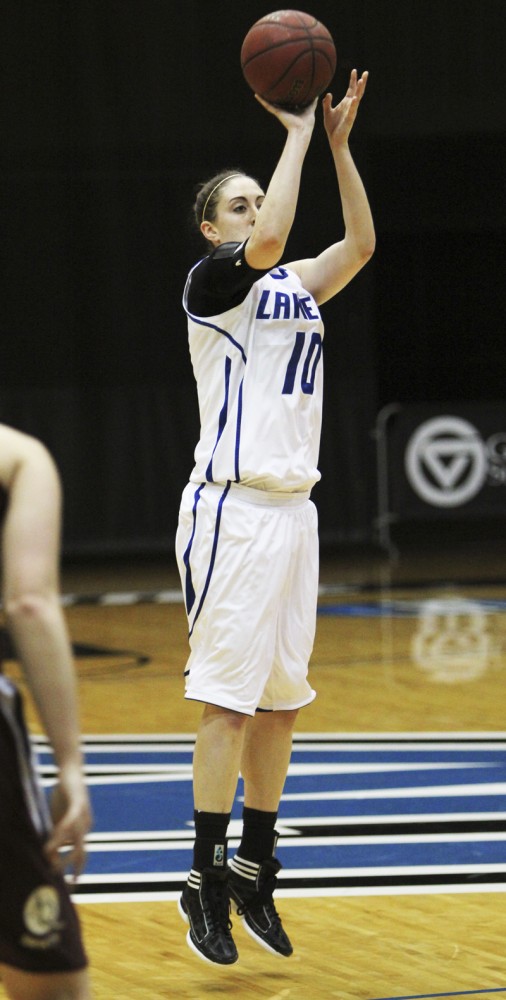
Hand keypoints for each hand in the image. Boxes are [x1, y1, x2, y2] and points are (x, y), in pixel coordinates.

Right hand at [43, 767, 91, 881]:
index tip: (70, 886)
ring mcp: (83, 815)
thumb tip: (48, 856)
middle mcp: (86, 825)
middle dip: (74, 870)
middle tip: (66, 886)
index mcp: (82, 829)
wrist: (70, 770)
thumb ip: (54, 836)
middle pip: (82, 852)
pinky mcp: (77, 803)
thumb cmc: (63, 795)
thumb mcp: (57, 819)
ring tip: (51, 867)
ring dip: (63, 856)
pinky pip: (69, 823)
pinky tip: (51, 845)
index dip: (75, 870)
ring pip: (75, 841)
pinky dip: (60, 835)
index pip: (80, 854)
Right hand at [255, 93, 316, 134]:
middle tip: (272, 86)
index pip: (289, 100)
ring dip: (265, 97)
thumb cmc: (307, 122)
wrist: (302, 129)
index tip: (286, 87)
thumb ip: (313, 100)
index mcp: (293, 109)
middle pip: (279, 100)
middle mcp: (286, 110)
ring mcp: (281, 111)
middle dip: (276, 94)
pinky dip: (262, 101)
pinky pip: (268, 105)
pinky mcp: (277, 112)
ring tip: (259, 89)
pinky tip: (256, 95)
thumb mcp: (311, 108)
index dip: (288, 94)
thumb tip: (318, 91)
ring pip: (271, 102)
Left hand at [322, 69, 368, 145]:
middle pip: (358, 91)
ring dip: (360, 90)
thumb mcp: (327, 112)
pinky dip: (354, 104)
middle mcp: (350, 105)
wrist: (335, 139)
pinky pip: (352, 110)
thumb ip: (327, 103)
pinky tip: (355, 98)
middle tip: (366, 72)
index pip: (351, 89)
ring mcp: (351, 112)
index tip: (354, 70)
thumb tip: (328, 93)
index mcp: (346, 103)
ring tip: (362, 80)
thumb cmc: (332, 127)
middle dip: (361, 82)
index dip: (353, 80)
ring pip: (357, 98)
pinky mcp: (349, 119)